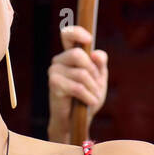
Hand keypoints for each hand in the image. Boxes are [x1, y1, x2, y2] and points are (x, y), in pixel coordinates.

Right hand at [47, 24, 107, 142]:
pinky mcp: (54, 86)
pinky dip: (88, 96)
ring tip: (94, 97)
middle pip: (78, 54)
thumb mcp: (98, 78)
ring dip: (93, 88)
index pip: (67, 35)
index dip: (77, 32)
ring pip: (81, 73)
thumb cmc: (87, 98)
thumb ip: (100, 64)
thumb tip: (96, 53)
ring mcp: (54, 73)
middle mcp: (59, 61)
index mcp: (69, 56)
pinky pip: (77, 87)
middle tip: (97, 85)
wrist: (76, 121)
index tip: (89, 39)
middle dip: (93, 71)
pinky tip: (90, 103)